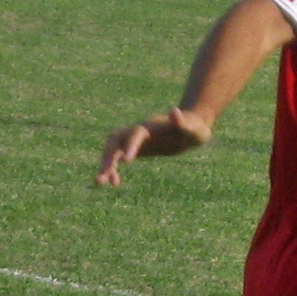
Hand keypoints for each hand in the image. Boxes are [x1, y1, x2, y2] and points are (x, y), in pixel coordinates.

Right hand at [95, 106, 212, 186]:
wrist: (190, 127)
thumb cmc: (195, 128)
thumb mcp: (195, 128)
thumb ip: (184, 123)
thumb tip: (174, 111)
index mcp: (152, 126)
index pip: (136, 133)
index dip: (130, 145)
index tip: (127, 161)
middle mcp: (139, 131)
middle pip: (116, 139)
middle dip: (108, 155)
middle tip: (104, 174)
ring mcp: (135, 140)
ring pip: (113, 149)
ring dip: (105, 163)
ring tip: (101, 182)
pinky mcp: (135, 149)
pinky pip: (118, 157)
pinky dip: (113, 168)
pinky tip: (114, 183)